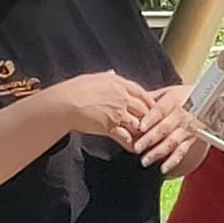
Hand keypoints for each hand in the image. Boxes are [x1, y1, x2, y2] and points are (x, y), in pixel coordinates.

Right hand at [40, 70, 154, 141]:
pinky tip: (134, 149)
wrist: (66, 102)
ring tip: (148, 140)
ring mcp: (118, 113)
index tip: (155, 108)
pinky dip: (131, 144)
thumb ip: (108, 78)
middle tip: (157, 126)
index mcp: (120, 84)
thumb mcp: (96, 78)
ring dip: (143, 133)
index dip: (150, 102)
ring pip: (138, 124)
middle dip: (151, 119)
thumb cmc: (77, 88)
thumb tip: (112, 74)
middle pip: (144, 109)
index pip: (142, 93)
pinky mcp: (110, 127)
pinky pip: (125, 137)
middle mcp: (122, 98)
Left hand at [119, 82, 210, 169]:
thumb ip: (152, 98)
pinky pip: (182, 151)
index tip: (140, 127)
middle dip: (149, 139)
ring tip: (145, 160)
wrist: (210, 101)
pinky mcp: (191, 139)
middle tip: (137, 148)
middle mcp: (181, 115)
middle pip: (164, 128)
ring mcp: (187, 128)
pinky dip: (173, 161)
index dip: (150, 119)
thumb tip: (133, 103)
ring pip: (172, 142)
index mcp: (174, 100)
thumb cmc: (185, 96)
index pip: (160, 110)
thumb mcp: (169, 91)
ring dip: (158, 152)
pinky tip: (163, 168)